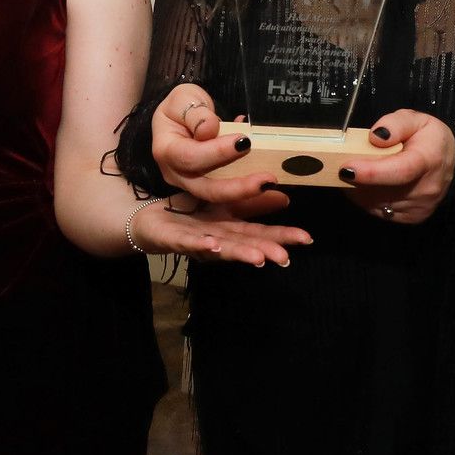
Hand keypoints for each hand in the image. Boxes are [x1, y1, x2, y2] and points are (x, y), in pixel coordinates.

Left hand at [129, 195, 311, 266]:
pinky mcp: (173, 239)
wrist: (149, 221)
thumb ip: (252, 202)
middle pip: (243, 244)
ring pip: (220, 247)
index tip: (305, 238)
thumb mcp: (225, 203)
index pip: (260, 233)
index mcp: (229, 229)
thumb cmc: (189, 215)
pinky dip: (201, 244)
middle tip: (285, 257)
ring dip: (238, 253)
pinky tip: (213, 244)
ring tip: (258, 257)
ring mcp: (195, 241)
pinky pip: (188, 242)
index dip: (282, 236)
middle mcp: (216, 238)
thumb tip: (284, 197)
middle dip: (265, 251)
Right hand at [150, 83, 288, 214]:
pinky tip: (277, 195)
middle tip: (268, 180)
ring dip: (249, 195)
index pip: (190, 157)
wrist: (183, 117)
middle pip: (206, 188)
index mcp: (166, 150)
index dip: (217, 152)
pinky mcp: (209, 188)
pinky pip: (231, 197)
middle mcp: (176, 174)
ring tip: (273, 187)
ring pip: (220, 198)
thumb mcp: (184, 98)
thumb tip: (209, 130)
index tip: (244, 141)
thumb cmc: (182, 106)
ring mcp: (192, 185)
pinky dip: (254, 197)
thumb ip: (196, 113)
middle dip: (238, 188)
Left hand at [339, 109, 454, 225]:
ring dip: (360, 187)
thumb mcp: (414, 119)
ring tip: (362, 169)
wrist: (444, 160)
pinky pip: (378, 210)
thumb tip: (376, 137)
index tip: (347, 168)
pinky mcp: (413, 217)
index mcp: (430, 160)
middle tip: (345, 163)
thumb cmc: (427, 138)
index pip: (400, 171)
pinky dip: (367, 197)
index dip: (371, 172)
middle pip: (382, 189)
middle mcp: (428, 188)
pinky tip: (370, 183)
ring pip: (376, 202)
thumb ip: (395, 124)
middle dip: (359, 178)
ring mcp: (421, 206)